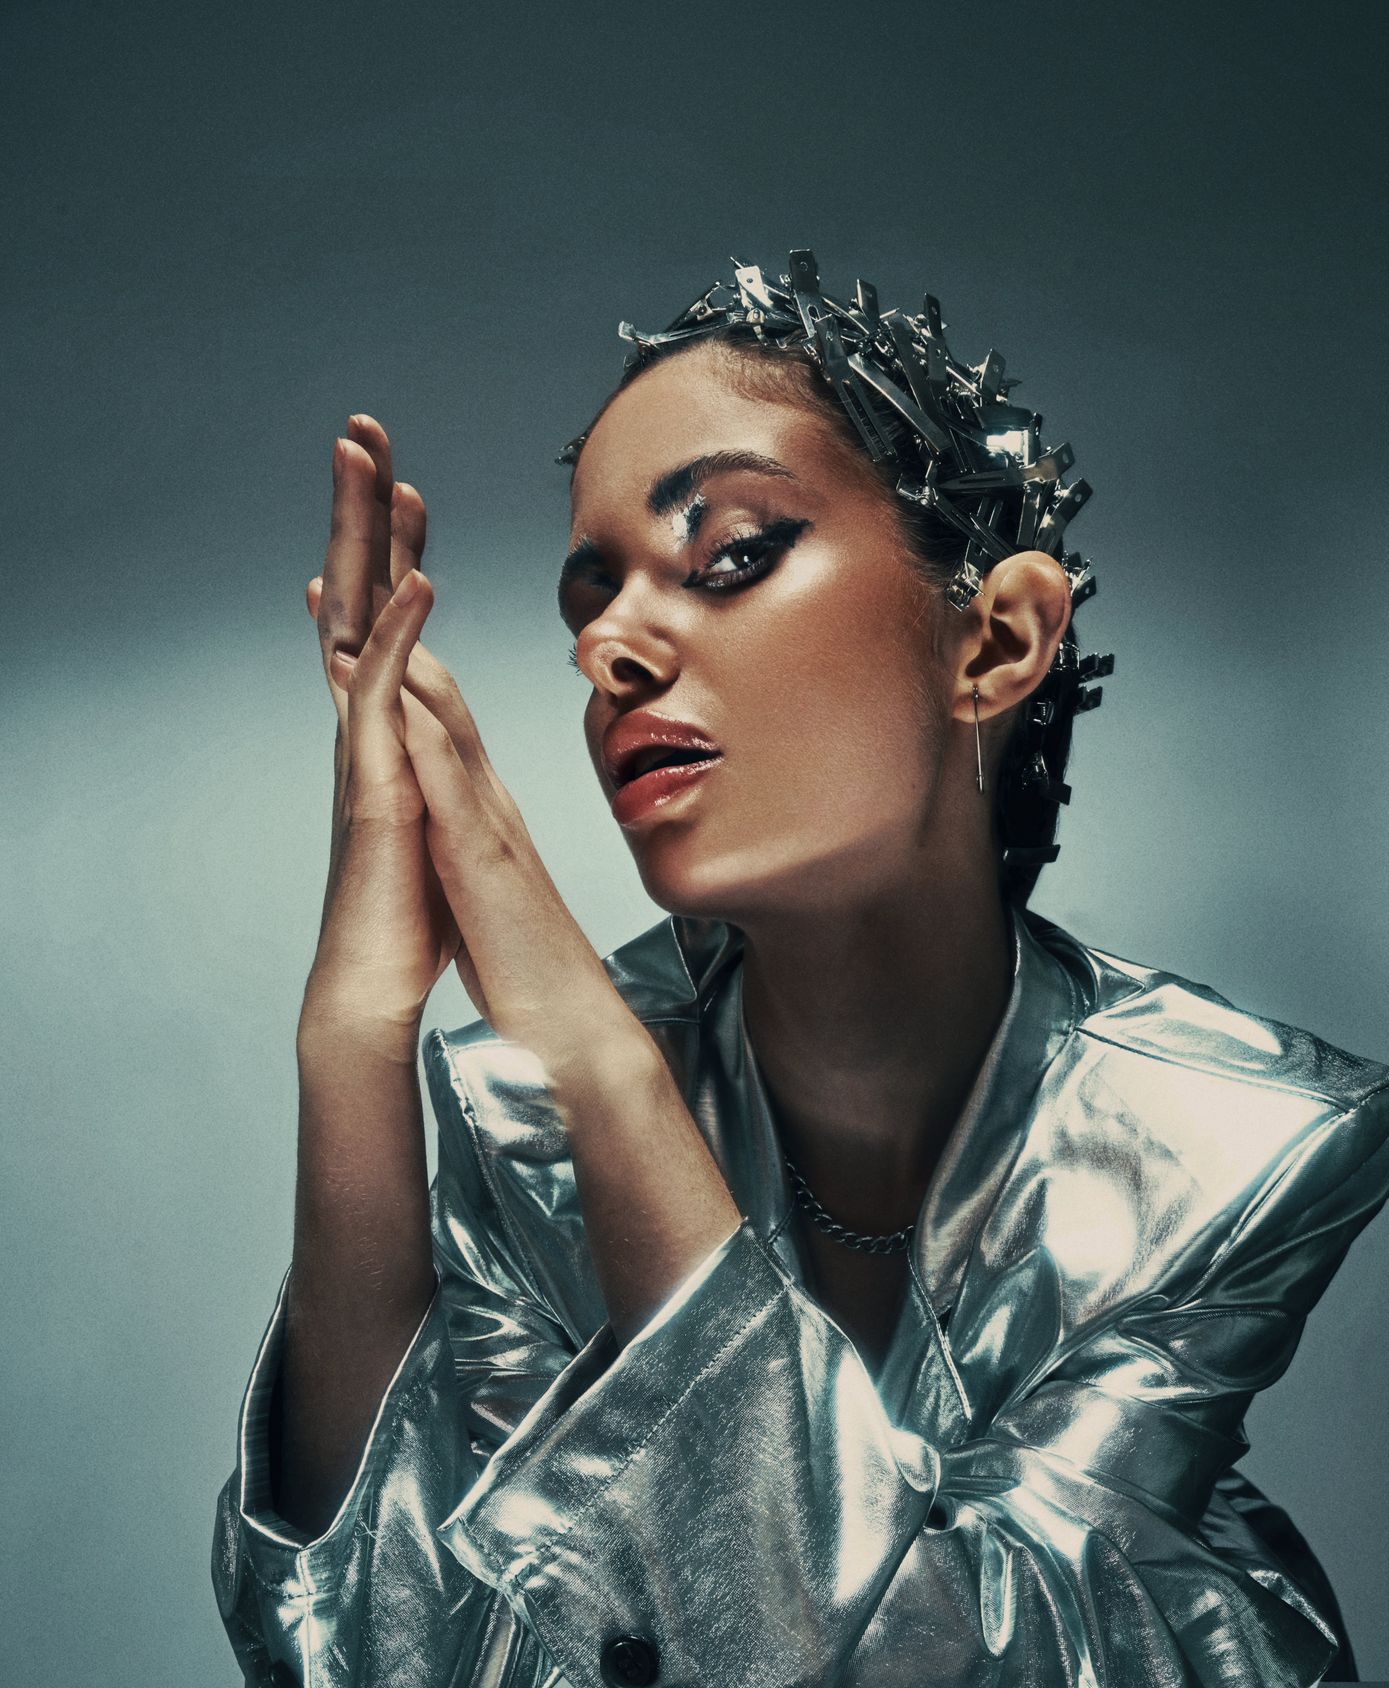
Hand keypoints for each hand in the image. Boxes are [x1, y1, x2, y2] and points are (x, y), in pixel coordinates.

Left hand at [306, 415, 644, 1087]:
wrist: (570, 1029)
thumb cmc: (530, 969)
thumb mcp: (493, 889)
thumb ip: (482, 845)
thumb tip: (469, 826)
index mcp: (482, 805)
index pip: (439, 702)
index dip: (405, 636)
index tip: (373, 573)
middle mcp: (487, 795)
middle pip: (444, 677)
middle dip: (411, 602)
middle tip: (384, 514)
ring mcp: (488, 819)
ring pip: (448, 711)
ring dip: (415, 639)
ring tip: (385, 565)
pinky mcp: (484, 855)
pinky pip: (449, 781)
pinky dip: (423, 727)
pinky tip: (400, 682)